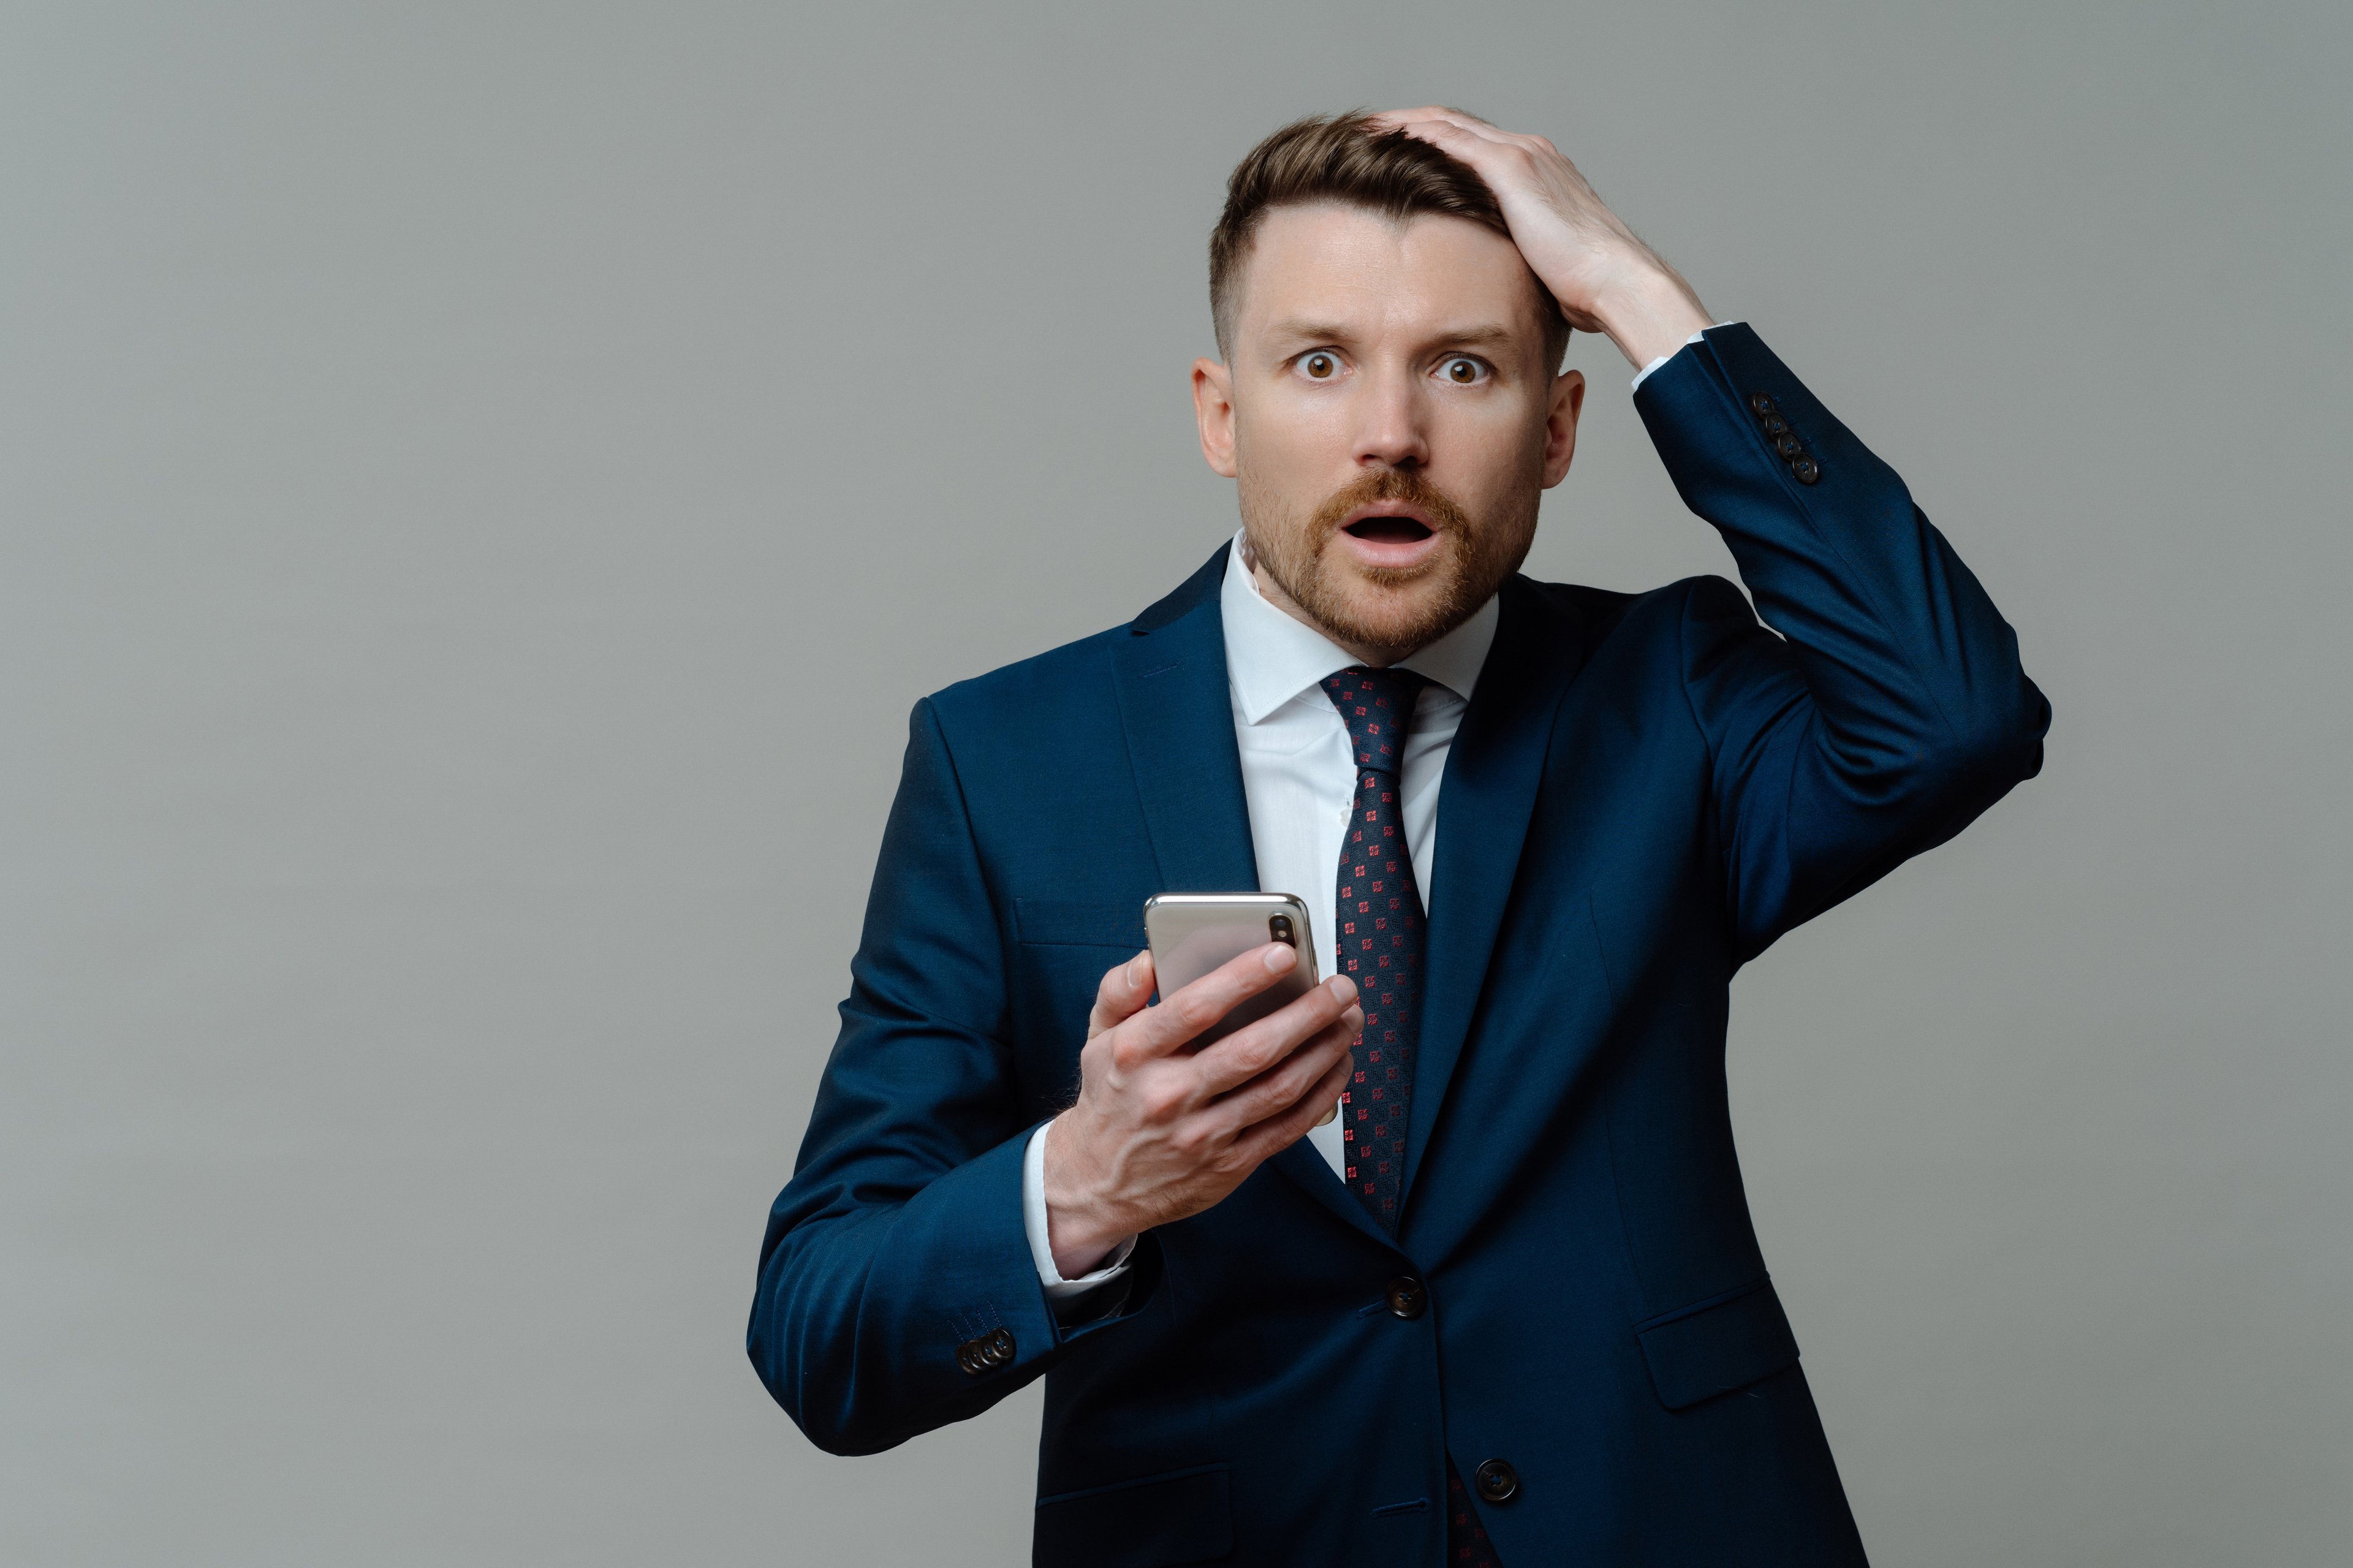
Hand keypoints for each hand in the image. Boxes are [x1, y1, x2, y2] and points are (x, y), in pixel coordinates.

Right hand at [1041, 944, 1361, 1276]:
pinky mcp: (1228, 1165)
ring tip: (1348, 1019)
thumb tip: (1149, 959)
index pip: (1195, 1008)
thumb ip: (1119, 992)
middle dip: (1307, 1014)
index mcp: (1135, 1054)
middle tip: (1340, 987)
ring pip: (1279, 1088)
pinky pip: (1287, 1127)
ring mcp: (1202, 1134)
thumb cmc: (1110, 1100)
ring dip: (1324, 1050)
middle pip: (1252, 1050)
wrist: (1099, 1184)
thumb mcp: (1096, 1039)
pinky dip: (1321, 1094)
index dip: (1243, 977)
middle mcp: (1169, 1094)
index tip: (1283, 954)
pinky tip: (1338, 1065)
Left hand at [1371, 107, 1713, 369]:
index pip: (1472, 144)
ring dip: (1403, 124)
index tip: (1394, 152)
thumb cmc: (1586, 288)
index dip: (1430, 142)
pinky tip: (1386, 141)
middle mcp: (1530, 152)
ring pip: (1447, 124)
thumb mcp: (1541, 264)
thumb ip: (1515, 255)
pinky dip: (1416, 136)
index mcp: (1537, 171)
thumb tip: (1495, 282)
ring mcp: (1522, 155)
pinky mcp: (1513, 169)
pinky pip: (1451, 141)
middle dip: (1408, 125)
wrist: (1615, 281)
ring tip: (1364, 132)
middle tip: (1366, 133)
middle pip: (1454, 124)